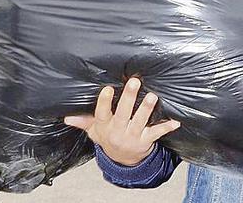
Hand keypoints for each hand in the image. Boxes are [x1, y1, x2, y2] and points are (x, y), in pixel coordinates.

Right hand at [64, 78, 179, 165]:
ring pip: (140, 121)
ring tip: (152, 96)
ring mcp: (133, 136)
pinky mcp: (146, 140)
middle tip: (134, 82)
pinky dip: (166, 127)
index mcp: (105, 126)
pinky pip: (156, 133)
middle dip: (128, 98)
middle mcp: (118, 131)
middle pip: (123, 114)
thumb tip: (67, 117)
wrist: (123, 161)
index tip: (107, 88)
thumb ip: (83, 122)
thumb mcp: (94, 131)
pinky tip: (175, 121)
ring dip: (146, 109)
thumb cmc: (109, 138)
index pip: (102, 113)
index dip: (104, 102)